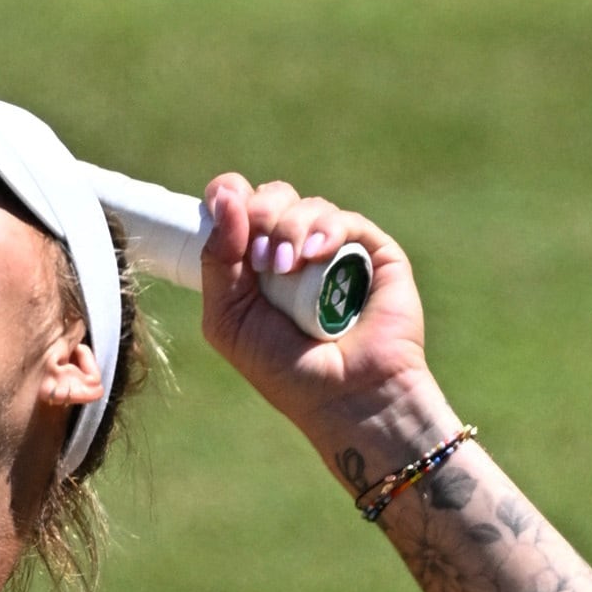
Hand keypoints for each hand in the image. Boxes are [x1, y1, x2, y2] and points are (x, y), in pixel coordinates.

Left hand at [199, 175, 454, 462]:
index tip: (221, 204)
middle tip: (262, 259)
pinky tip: (316, 256)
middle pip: (271, 196)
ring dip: (290, 227)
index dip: (227, 196)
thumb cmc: (283, 368)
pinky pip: (347, 220)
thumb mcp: (228, 318)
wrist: (343, 397)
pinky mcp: (375, 253)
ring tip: (288, 268)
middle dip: (260, 214)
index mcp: (255, 262)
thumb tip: (225, 195)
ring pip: (307, 204)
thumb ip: (217, 259)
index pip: (238, 205)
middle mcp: (295, 250)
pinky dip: (326, 230)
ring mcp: (335, 250)